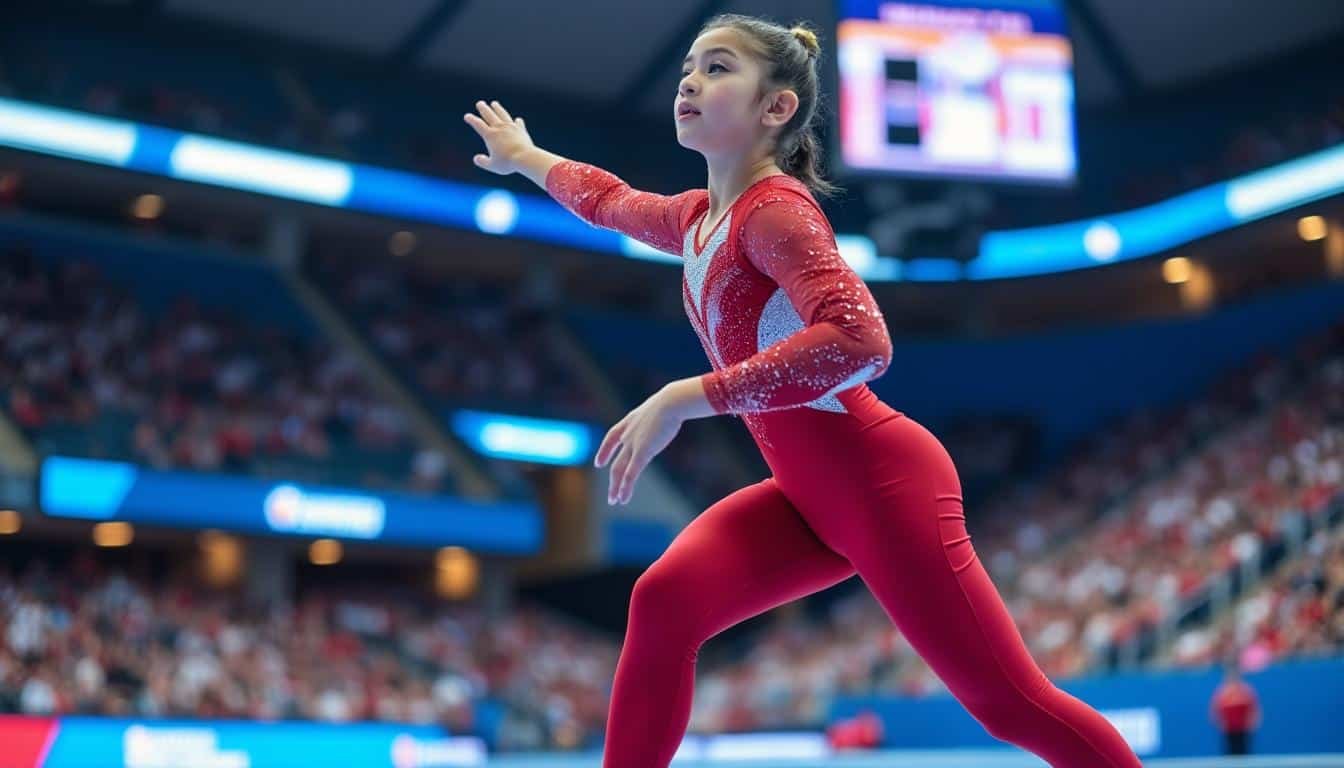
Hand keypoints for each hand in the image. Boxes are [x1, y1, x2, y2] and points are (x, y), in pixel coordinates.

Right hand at [463, 100, 534, 174]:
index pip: (478, 124)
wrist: (525, 157)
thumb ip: (483, 162)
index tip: (467, 116)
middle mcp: (500, 128)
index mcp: (490, 135)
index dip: (471, 119)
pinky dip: (517, 122)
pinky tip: (517, 120)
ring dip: (498, 108)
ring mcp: (511, 127)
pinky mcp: (521, 130)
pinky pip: (518, 124)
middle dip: (483, 108)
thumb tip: (476, 158)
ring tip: (494, 103)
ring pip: (503, 114)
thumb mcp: (493, 165)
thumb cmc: (507, 163)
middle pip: (489, 115)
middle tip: (480, 103)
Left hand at [594, 388, 685, 504]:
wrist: (671, 402)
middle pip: (616, 460)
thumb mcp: (661, 406)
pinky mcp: (642, 453)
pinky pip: (630, 474)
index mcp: (630, 421)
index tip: (599, 463)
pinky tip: (623, 499)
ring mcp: (633, 444)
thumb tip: (671, 412)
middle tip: (611, 494)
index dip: (604, 450)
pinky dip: (625, 488)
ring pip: (619, 470)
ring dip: (616, 487)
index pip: (612, 437)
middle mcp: (628, 435)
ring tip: (614, 501)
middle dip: (613, 479)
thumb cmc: (673, 401)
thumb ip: (660, 414)